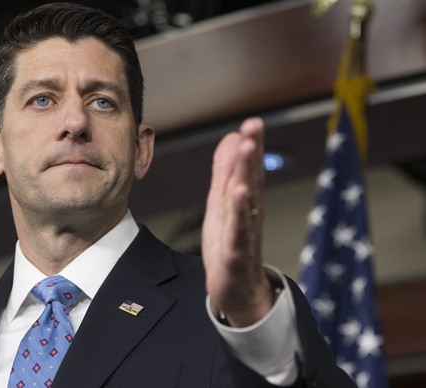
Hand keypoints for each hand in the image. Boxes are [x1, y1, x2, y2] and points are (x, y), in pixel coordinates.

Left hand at [202, 117, 272, 326]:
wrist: (237, 290)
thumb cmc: (231, 245)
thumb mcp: (222, 204)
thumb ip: (226, 172)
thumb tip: (231, 138)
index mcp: (243, 202)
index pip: (249, 170)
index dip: (251, 146)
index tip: (253, 122)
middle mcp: (248, 214)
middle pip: (251, 180)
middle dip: (252, 152)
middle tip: (253, 126)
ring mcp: (244, 234)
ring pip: (246, 202)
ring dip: (247, 175)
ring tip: (247, 151)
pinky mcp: (235, 254)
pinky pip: (238, 232)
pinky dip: (239, 213)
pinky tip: (239, 194)